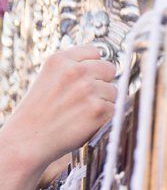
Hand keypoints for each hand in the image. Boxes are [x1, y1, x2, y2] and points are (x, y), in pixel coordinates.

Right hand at [0, 45, 115, 176]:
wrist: (29, 138)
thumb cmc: (39, 112)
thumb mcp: (48, 78)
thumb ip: (72, 69)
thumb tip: (102, 66)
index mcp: (60, 60)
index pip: (94, 51)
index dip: (94, 65)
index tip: (90, 76)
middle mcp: (76, 71)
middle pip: (110, 68)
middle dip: (103, 82)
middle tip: (88, 97)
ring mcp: (89, 89)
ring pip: (114, 91)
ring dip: (104, 101)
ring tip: (83, 111)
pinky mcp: (99, 109)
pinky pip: (115, 109)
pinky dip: (105, 117)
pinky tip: (87, 122)